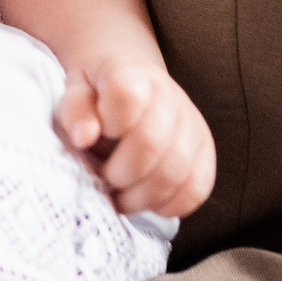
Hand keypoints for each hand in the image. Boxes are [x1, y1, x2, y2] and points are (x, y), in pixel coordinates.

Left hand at [57, 55, 216, 218]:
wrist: (133, 82)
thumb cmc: (99, 92)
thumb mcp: (75, 90)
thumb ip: (75, 110)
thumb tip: (82, 137)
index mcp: (133, 75)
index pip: (127, 98)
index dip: (107, 125)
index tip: (93, 136)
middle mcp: (170, 96)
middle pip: (151, 144)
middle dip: (119, 173)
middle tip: (104, 178)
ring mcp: (193, 125)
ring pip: (175, 173)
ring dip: (141, 196)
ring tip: (121, 194)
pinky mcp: (206, 152)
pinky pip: (197, 189)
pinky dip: (168, 205)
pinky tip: (147, 199)